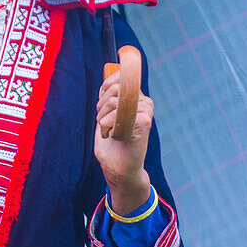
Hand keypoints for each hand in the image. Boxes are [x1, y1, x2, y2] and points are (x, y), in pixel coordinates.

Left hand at [94, 68, 152, 213]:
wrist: (119, 168)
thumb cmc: (112, 144)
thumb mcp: (106, 115)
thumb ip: (108, 98)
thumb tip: (107, 81)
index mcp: (136, 98)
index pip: (120, 77)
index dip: (106, 85)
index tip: (100, 105)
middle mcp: (144, 102)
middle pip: (116, 87)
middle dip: (101, 104)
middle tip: (102, 122)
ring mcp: (146, 111)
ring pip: (114, 101)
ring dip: (102, 118)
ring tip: (107, 132)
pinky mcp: (145, 122)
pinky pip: (117, 114)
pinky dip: (107, 125)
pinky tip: (111, 135)